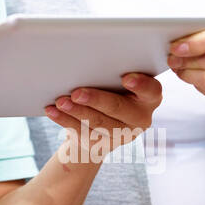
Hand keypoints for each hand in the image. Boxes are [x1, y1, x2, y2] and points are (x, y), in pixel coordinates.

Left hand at [43, 72, 162, 162]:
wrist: (99, 126)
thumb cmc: (110, 91)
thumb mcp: (116, 82)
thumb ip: (111, 74)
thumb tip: (84, 59)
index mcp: (149, 98)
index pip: (152, 90)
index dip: (141, 85)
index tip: (126, 78)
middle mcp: (140, 118)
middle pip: (118, 108)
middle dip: (96, 100)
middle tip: (76, 93)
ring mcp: (122, 134)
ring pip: (98, 123)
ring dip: (76, 111)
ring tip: (60, 102)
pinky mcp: (102, 144)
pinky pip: (81, 132)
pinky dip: (64, 119)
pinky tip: (52, 111)